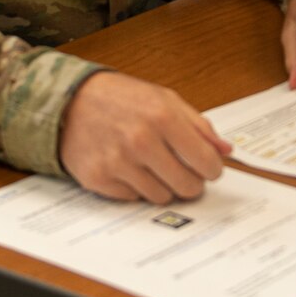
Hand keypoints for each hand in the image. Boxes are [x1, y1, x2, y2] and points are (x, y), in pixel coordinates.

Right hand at [58, 71, 232, 202]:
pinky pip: (133, 198)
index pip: (206, 163)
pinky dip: (135, 187)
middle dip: (191, 182)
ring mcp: (118, 163)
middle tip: (183, 172)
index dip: (212, 170)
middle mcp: (141, 141)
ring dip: (162, 186)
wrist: (70, 101)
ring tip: (151, 165)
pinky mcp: (99, 179)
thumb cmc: (120, 98)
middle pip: (187, 186)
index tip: (208, 169)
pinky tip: (128, 167)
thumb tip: (225, 151)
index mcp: (162, 117)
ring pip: (161, 197)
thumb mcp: (164, 99)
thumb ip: (199, 126)